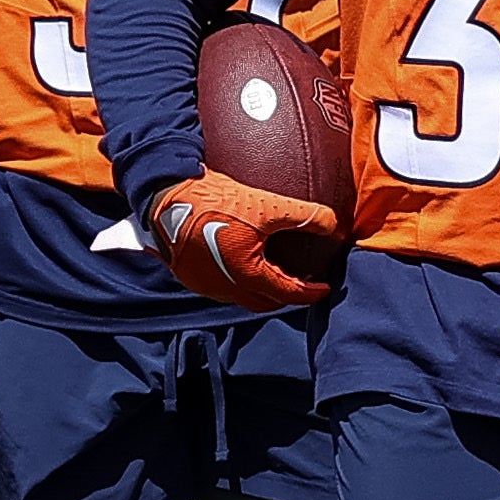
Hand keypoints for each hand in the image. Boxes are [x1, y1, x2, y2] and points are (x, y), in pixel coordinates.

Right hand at [142, 168, 341, 310]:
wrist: (166, 197)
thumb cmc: (214, 202)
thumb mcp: (265, 205)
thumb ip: (303, 216)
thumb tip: (332, 222)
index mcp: (247, 276)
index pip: (288, 294)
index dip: (310, 293)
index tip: (324, 288)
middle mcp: (226, 288)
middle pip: (265, 303)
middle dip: (285, 296)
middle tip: (300, 283)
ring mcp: (205, 284)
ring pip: (241, 295)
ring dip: (260, 289)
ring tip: (273, 271)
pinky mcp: (189, 275)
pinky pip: (221, 285)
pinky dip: (238, 280)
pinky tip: (241, 260)